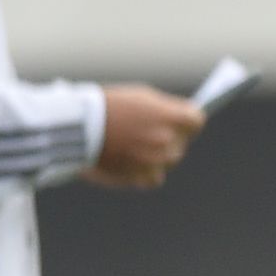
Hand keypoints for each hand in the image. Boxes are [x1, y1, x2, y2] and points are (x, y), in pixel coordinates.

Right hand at [88, 85, 204, 189]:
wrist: (78, 127)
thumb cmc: (108, 107)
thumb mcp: (141, 97)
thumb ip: (166, 110)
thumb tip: (184, 116)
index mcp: (172, 118)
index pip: (196, 121)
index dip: (186, 120)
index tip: (178, 119)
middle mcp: (168, 141)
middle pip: (181, 142)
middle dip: (169, 137)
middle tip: (144, 131)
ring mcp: (156, 162)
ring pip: (168, 161)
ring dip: (157, 155)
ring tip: (133, 145)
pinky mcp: (140, 177)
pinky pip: (153, 178)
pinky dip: (145, 172)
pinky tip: (130, 161)